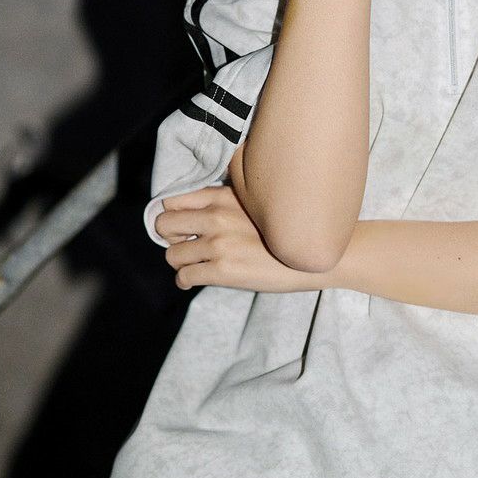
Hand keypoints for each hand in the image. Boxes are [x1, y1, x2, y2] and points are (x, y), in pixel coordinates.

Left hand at [156, 186, 328, 293]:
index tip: (181, 225)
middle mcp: (217, 216)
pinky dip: (185, 281)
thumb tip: (197, 212)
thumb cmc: (285, 230)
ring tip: (193, 265)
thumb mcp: (255, 204)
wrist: (313, 256)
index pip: (173, 200)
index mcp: (224, 196)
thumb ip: (226, 203)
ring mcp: (219, 243)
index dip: (173, 214)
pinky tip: (195, 280)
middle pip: (164, 224)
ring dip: (180, 262)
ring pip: (171, 254)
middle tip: (185, 245)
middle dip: (170, 237)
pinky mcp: (223, 270)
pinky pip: (183, 277)